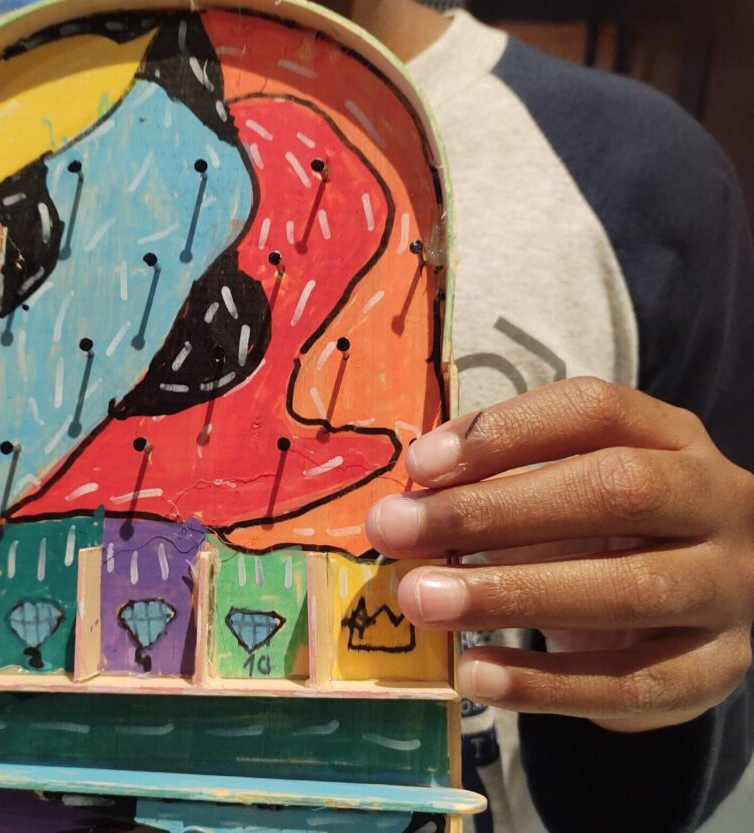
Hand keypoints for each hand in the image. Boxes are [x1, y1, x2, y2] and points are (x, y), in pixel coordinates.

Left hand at [366, 377, 753, 732]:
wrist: (694, 605)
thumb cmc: (604, 530)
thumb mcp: (560, 489)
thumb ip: (494, 488)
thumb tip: (405, 509)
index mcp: (669, 438)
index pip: (592, 409)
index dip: (502, 432)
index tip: (419, 465)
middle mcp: (714, 501)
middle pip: (614, 491)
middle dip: (493, 513)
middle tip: (397, 531)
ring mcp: (725, 587)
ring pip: (629, 589)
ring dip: (510, 596)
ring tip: (422, 600)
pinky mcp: (717, 666)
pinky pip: (634, 683)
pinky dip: (546, 685)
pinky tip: (476, 674)